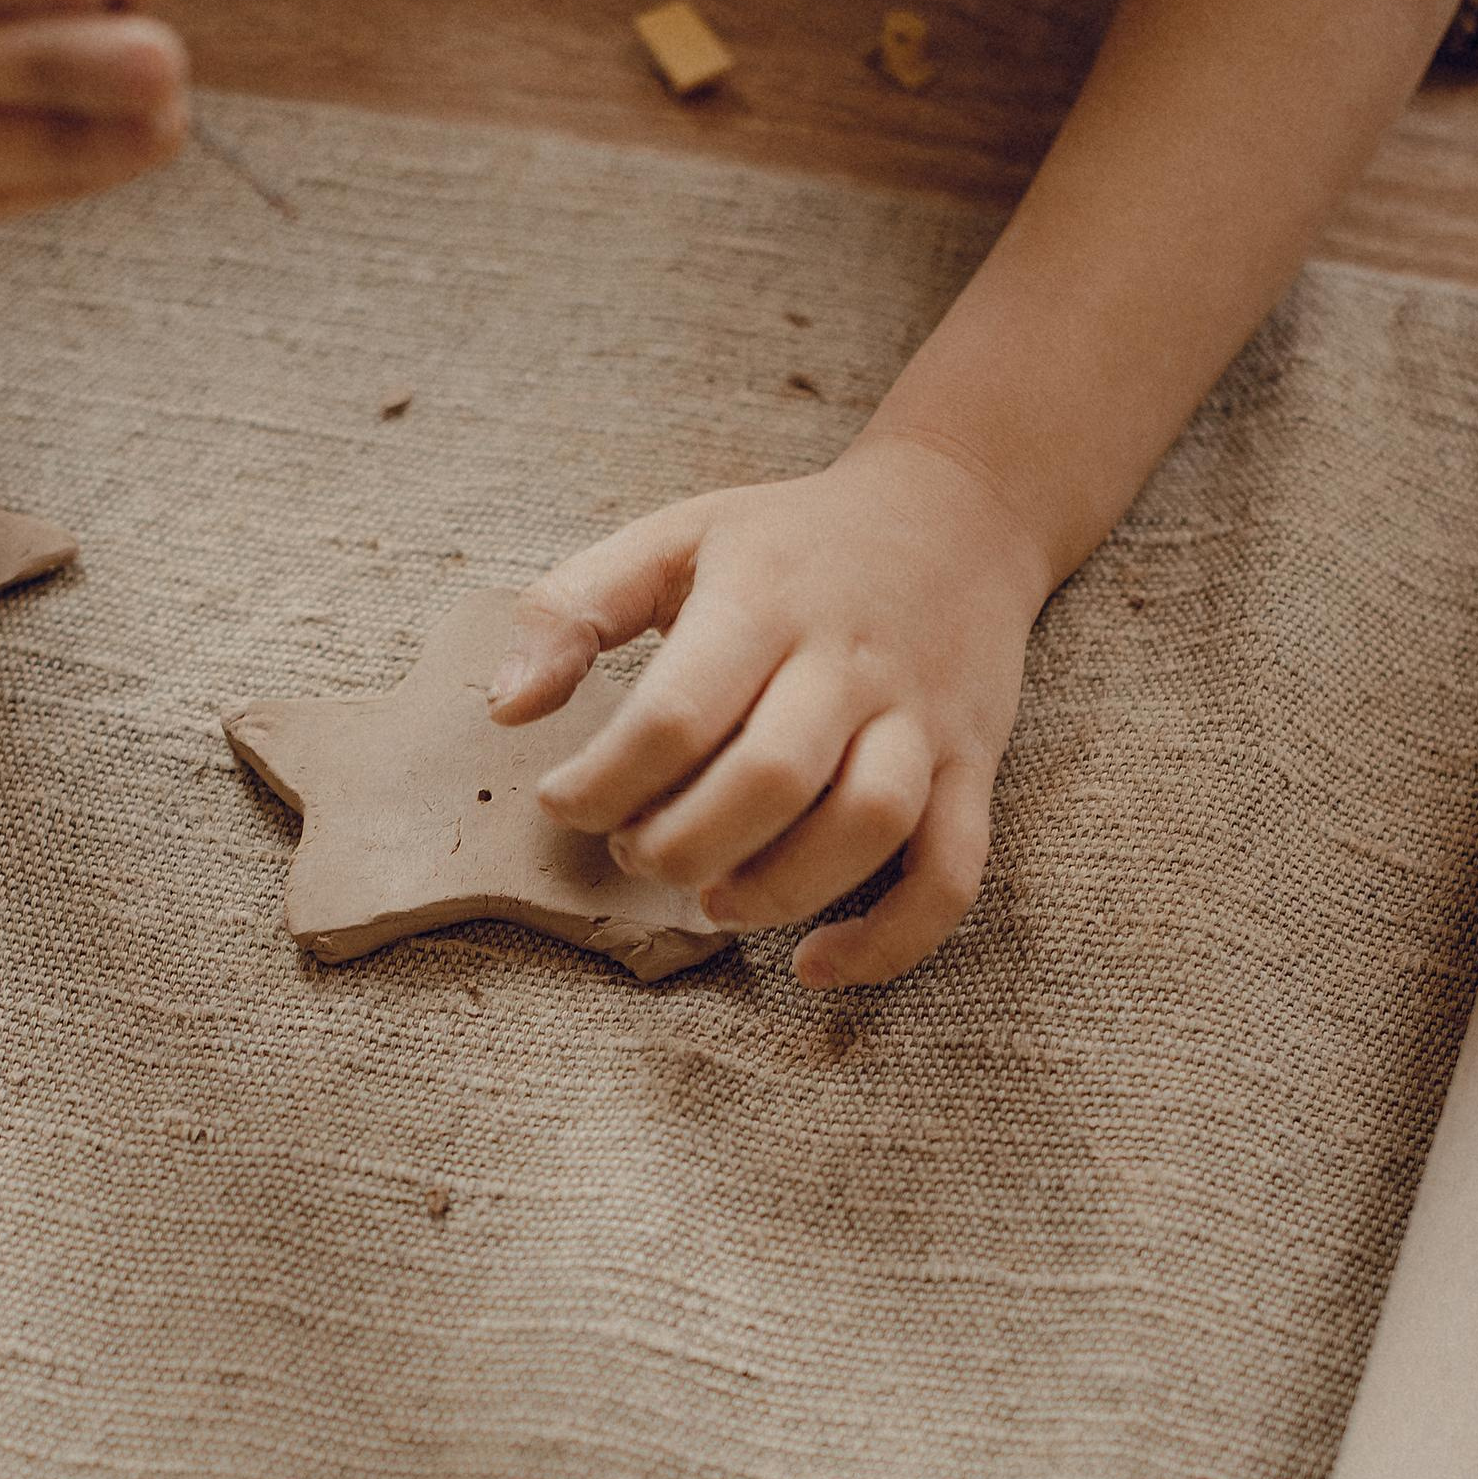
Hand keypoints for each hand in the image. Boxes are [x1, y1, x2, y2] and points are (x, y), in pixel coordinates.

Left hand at [488, 434, 1048, 989]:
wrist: (959, 513)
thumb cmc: (792, 544)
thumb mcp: (676, 538)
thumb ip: (573, 609)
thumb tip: (504, 709)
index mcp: (764, 601)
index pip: (678, 714)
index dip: (603, 782)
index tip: (561, 803)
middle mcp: (850, 662)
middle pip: (771, 778)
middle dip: (681, 845)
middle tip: (635, 853)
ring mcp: (921, 718)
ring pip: (868, 826)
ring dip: (777, 890)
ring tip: (715, 901)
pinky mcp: (973, 769)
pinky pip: (952, 874)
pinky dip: (890, 940)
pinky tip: (816, 965)